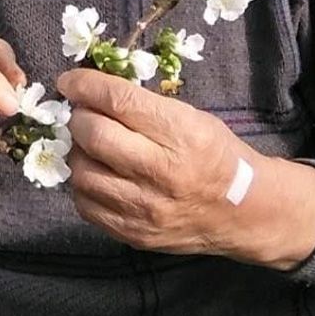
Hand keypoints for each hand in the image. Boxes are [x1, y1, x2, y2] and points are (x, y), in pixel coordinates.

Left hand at [57, 68, 314, 269]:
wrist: (245, 212)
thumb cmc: (218, 156)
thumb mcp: (194, 118)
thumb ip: (146, 106)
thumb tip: (94, 92)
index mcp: (182, 134)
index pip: (119, 101)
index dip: (86, 85)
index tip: (70, 81)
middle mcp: (162, 172)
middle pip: (94, 135)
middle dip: (80, 118)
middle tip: (83, 115)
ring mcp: (145, 208)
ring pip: (83, 172)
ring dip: (79, 153)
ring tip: (91, 147)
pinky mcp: (133, 234)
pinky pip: (86, 205)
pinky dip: (85, 185)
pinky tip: (98, 175)